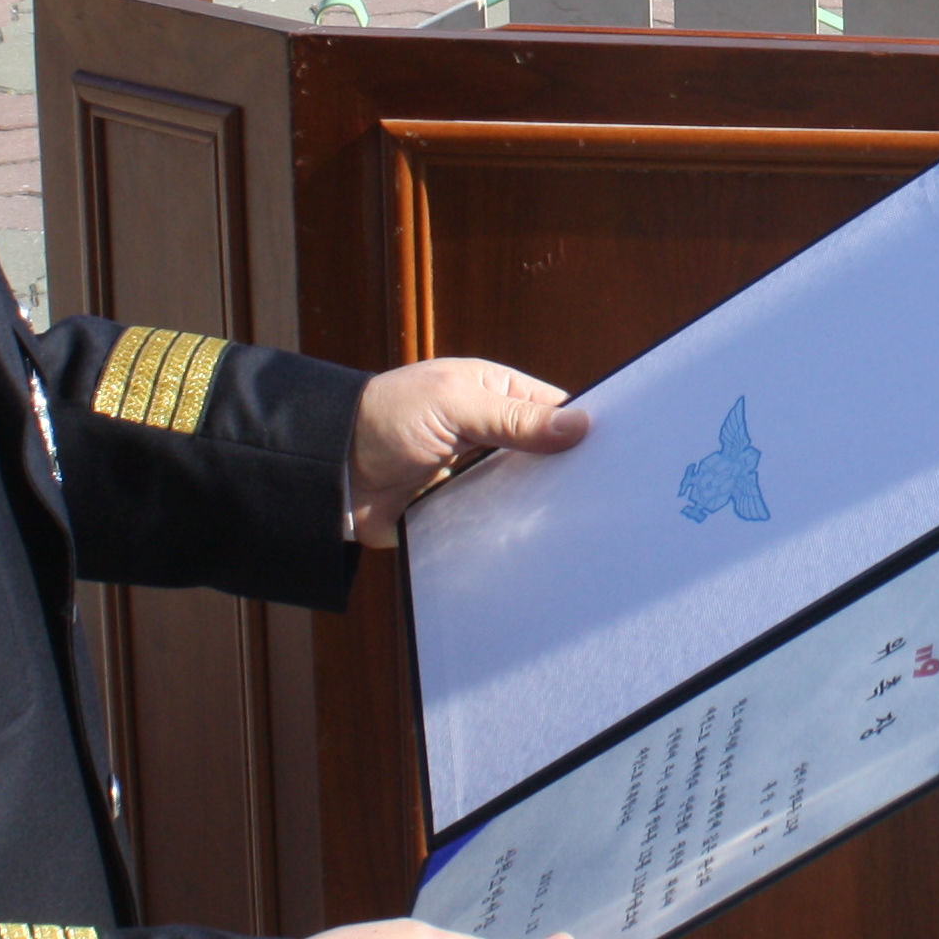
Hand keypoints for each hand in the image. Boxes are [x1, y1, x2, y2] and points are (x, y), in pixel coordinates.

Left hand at [344, 357, 586, 540]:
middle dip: (565, 472)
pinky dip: (507, 532)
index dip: (581, 428)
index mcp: (493, 394)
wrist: (326, 473)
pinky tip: (533, 545)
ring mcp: (474, 474)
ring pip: (524, 493)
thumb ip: (515, 417)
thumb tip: (581, 425)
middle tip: (602, 496)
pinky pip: (495, 524)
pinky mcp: (458, 511)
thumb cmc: (383, 419)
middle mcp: (489, 434)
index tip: (612, 452)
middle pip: (544, 455)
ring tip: (574, 525)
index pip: (554, 409)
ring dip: (537, 506)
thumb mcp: (454, 406)